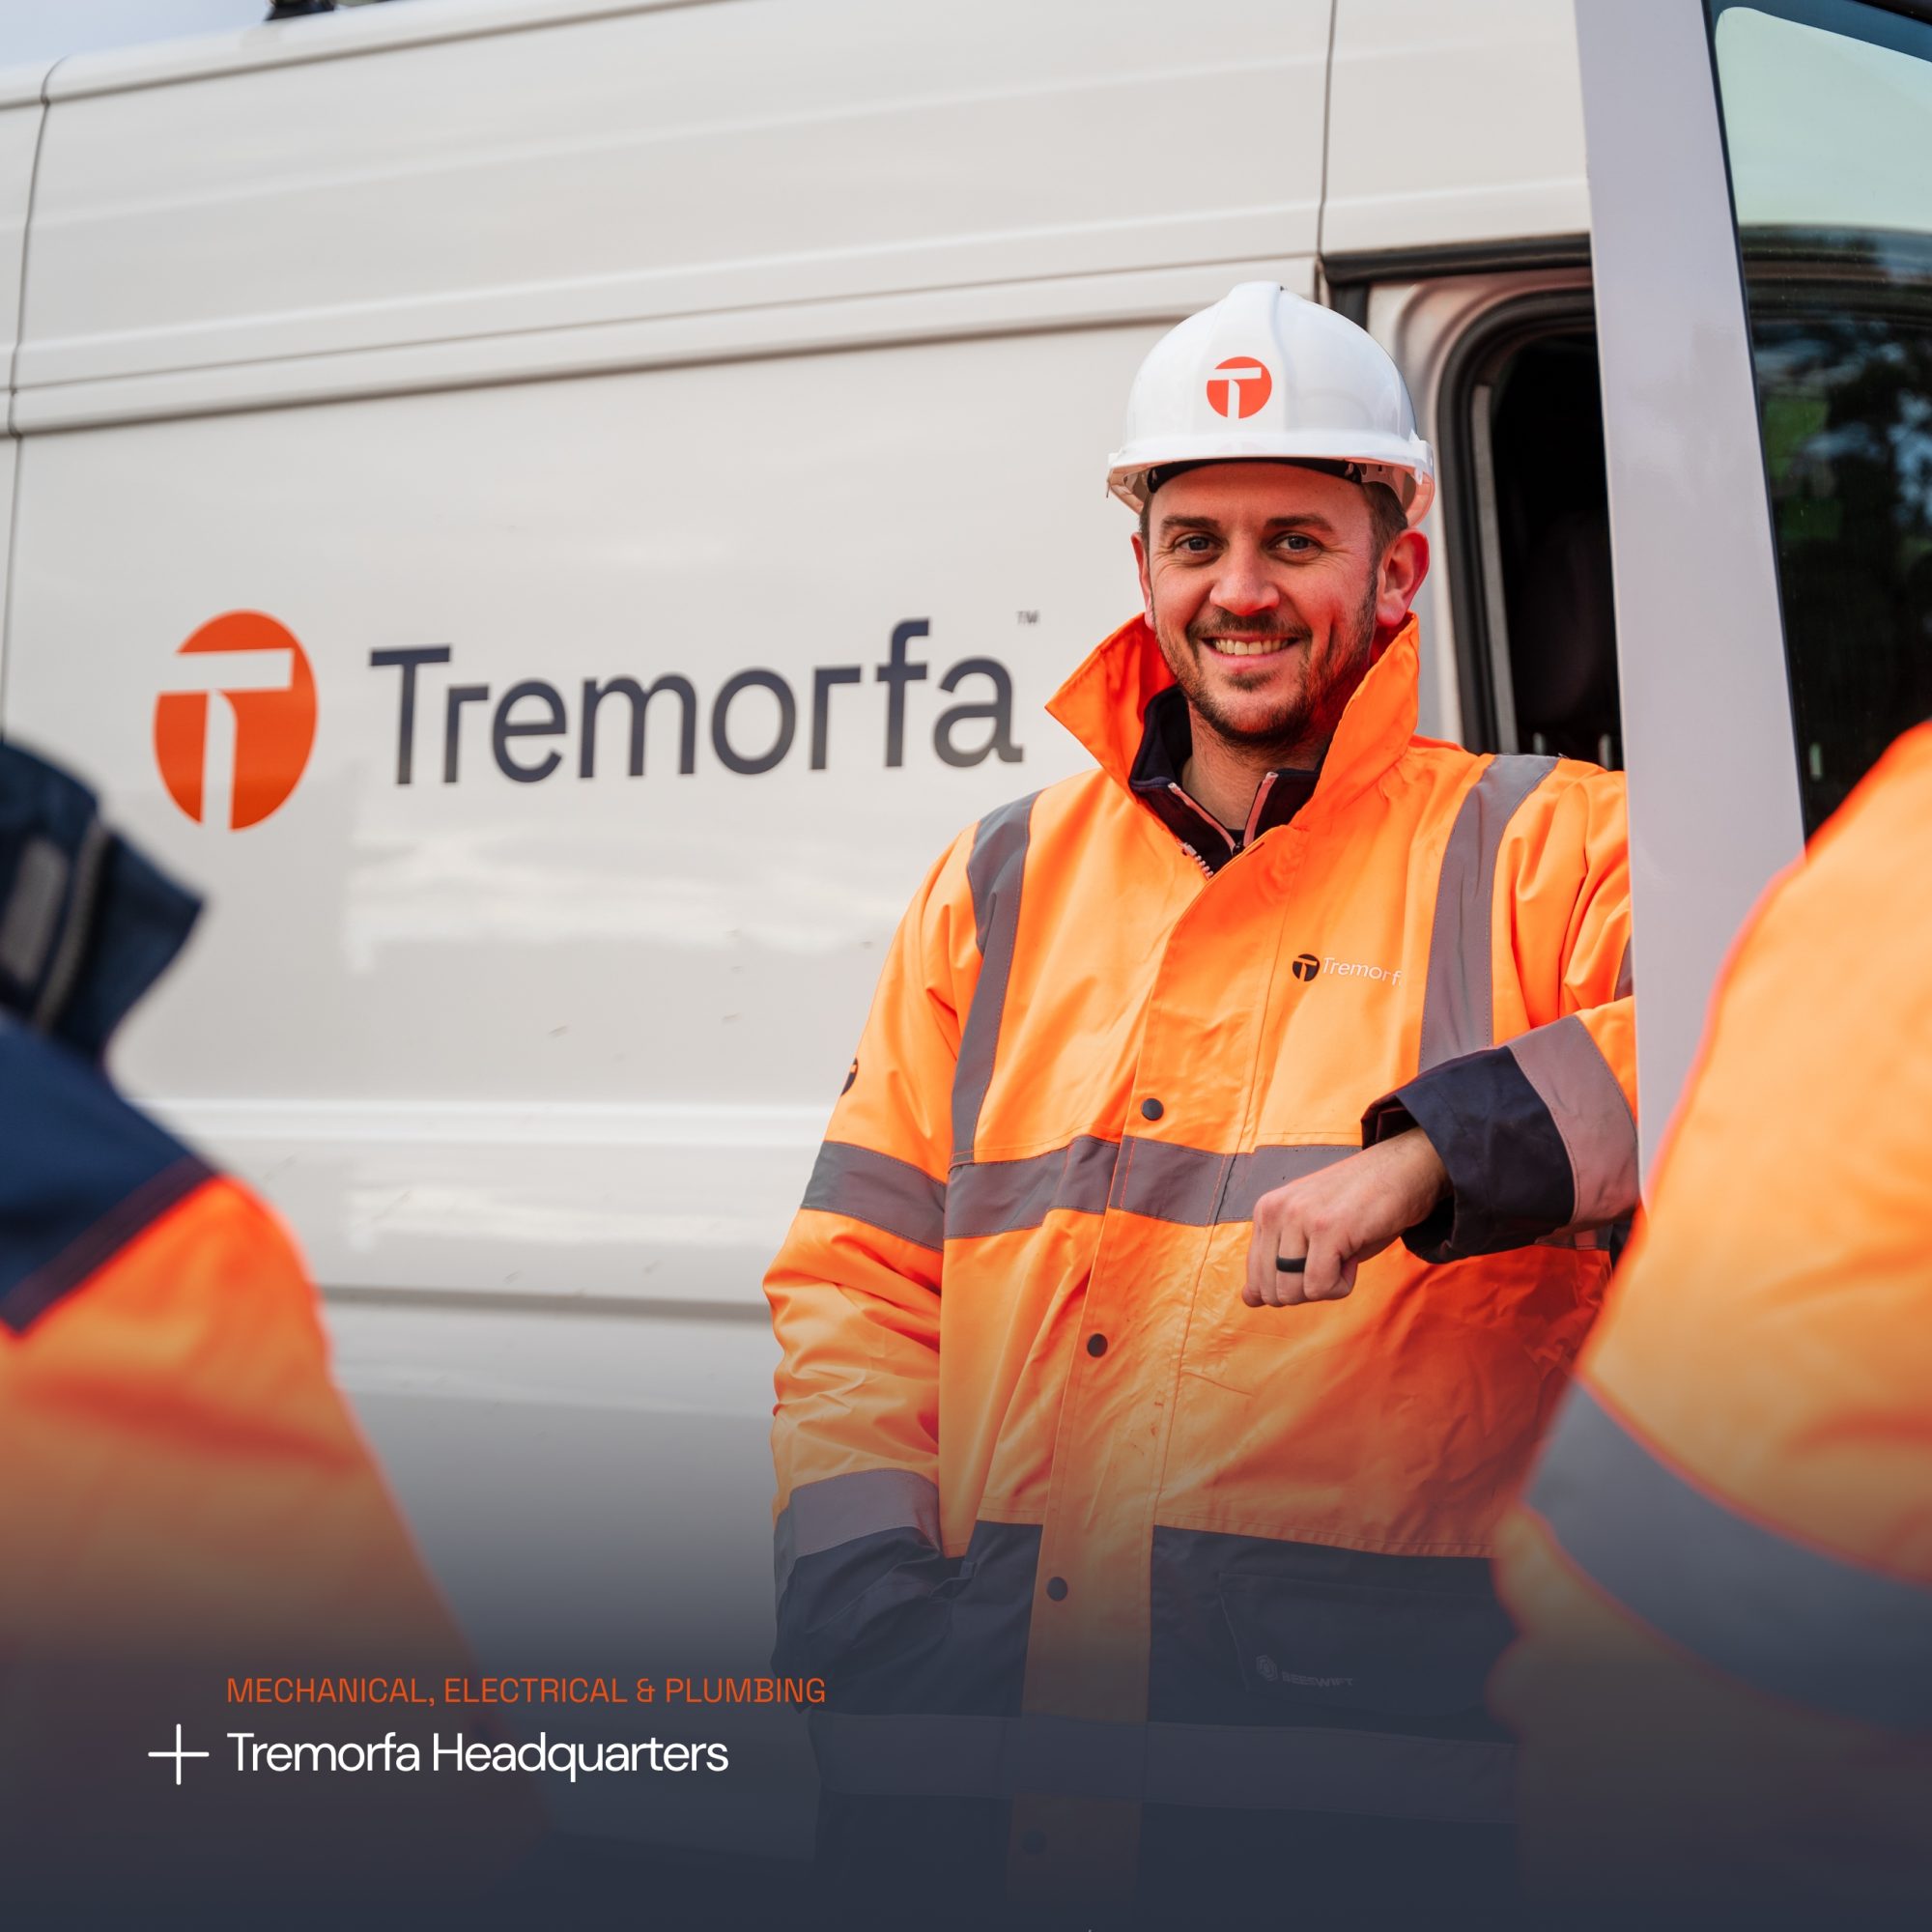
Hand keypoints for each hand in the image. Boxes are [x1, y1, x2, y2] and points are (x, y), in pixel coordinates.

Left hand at [1243, 1129, 1447, 1306]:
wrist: (1402, 1171)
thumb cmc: (1358, 1208)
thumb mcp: (1308, 1234)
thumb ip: (1275, 1264)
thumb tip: (1249, 1301)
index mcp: (1265, 1211)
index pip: (1255, 1279)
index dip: (1291, 1286)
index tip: (1316, 1262)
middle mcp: (1274, 1211)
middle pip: (1272, 1292)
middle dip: (1307, 1290)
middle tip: (1333, 1259)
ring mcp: (1299, 1217)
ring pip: (1293, 1292)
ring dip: (1327, 1286)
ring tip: (1344, 1253)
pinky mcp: (1327, 1228)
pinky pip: (1320, 1287)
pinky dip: (1343, 1284)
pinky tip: (1354, 1254)